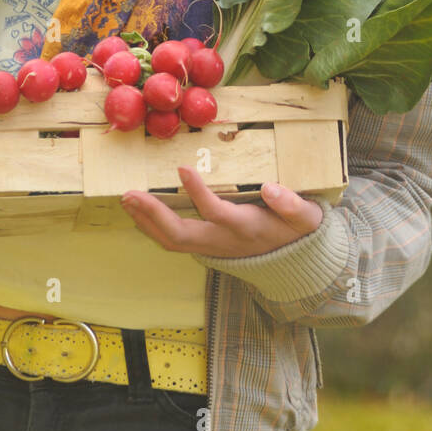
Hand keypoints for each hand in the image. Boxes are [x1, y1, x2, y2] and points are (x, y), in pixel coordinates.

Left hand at [120, 165, 323, 257]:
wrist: (294, 263)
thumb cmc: (297, 231)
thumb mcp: (304, 217)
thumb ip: (291, 204)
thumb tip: (271, 188)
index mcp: (246, 228)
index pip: (216, 213)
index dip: (198, 193)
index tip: (182, 167)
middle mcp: (223, 241)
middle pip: (180, 234)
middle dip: (152, 215)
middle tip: (130, 193)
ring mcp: (211, 247)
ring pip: (171, 241)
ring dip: (145, 221)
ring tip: (127, 199)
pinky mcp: (205, 247)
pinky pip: (172, 241)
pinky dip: (151, 227)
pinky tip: (138, 211)